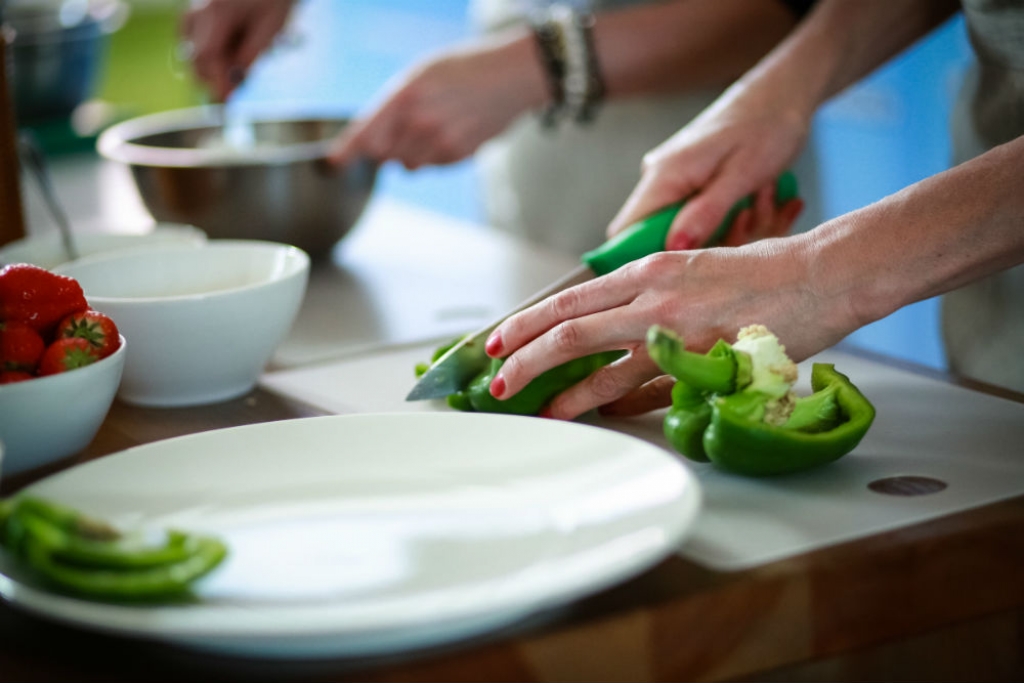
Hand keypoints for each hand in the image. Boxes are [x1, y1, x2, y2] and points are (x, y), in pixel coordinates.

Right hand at [181, 0, 295, 100]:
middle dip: (216, 78)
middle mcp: (196, 11)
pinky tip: (231, 45)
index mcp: (217, 11)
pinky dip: (212, 57)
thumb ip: (250, 56)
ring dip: (215, 67)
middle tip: (242, 80)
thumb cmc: (272, 0)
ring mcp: (189, 14)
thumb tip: (234, 85)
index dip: (216, 81)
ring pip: (194, 57)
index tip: (227, 100)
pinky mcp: (189, 19)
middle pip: (197, 60)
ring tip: (242, 51)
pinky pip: (195, 49)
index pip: (208, 55)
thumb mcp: (271, 28)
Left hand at [329, 31, 546, 169]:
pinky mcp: (458, 155)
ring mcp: (440, 141)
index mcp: (405, 94)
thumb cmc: (466, 69)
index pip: (366, 132)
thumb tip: (372, 137)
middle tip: (406, 129)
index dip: (346, 151)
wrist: (513, 77)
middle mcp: (419, 121)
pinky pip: (433, 166)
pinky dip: (436, 156)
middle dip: (386, 148)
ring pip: (408, 165)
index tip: (333, 163)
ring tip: (433, 129)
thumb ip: (395, 104)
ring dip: (412, 154)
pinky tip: (453, 132)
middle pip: (383, 155)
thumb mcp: (423, 73)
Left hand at [484, 235, 852, 420]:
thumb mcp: (691, 270)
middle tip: (497, 382)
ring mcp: (676, 332)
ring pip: (600, 368)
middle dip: (523, 359)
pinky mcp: (704, 363)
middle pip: (568, 331)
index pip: (568, 300)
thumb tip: (610, 329)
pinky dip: (619, 406)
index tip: (498, 342)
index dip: (526, 324)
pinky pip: (651, 392)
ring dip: (562, 394)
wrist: (819, 275)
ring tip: (537, 411)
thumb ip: (648, 297)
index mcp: (648, 271)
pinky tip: (599, 416)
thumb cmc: (760, 272)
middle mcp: (652, 298)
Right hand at [606, 82, 810, 250]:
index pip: (626, 233)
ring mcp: (675, 177)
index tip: (685, 270)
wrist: (783, 91)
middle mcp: (660, 176)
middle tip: (747, 225)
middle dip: (702, 244)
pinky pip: (699, 213)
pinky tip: (758, 201)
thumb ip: (706, 213)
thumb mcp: (742, 174)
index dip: (645, 260)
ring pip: (683, 227)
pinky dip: (728, 218)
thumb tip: (674, 249)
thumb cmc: (768, 124)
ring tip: (760, 204)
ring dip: (723, 230)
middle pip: (657, 235)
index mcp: (665, 174)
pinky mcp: (691, 178)